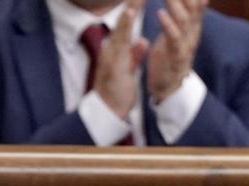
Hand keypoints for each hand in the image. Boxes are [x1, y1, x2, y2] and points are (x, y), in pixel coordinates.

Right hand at [93, 0, 149, 119]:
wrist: (106, 111)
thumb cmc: (117, 92)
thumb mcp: (129, 70)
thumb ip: (134, 55)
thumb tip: (142, 42)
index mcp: (118, 49)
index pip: (128, 24)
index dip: (136, 6)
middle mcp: (112, 48)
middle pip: (123, 19)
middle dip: (132, 1)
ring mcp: (111, 54)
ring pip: (121, 25)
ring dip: (129, 6)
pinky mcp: (112, 61)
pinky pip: (120, 41)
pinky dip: (124, 26)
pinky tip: (130, 12)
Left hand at [147, 0, 205, 102]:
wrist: (169, 89)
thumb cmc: (170, 58)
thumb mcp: (178, 33)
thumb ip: (186, 15)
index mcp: (192, 25)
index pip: (197, 1)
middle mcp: (192, 32)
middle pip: (194, 5)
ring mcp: (186, 44)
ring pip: (185, 19)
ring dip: (176, 3)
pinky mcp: (175, 56)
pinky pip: (174, 38)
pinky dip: (168, 24)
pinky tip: (160, 13)